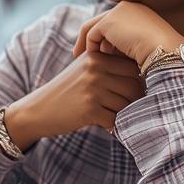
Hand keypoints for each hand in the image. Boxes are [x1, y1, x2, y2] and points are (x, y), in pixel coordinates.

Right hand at [5, 47, 144, 147]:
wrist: (38, 110)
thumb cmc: (67, 91)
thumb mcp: (83, 69)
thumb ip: (108, 65)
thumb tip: (145, 71)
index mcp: (96, 56)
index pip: (132, 67)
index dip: (137, 81)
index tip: (131, 92)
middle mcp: (95, 69)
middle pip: (134, 85)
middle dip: (135, 99)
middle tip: (128, 107)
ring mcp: (92, 89)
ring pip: (127, 103)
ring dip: (123, 114)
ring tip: (112, 115)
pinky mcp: (89, 109)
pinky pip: (115, 119)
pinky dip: (113, 126)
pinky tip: (105, 125)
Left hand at [75, 1, 183, 64]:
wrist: (165, 51)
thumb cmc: (161, 57)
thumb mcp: (144, 49)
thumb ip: (129, 47)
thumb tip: (112, 55)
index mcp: (140, 12)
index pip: (117, 23)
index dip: (107, 38)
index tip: (100, 54)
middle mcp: (129, 8)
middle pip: (103, 22)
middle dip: (91, 38)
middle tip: (81, 53)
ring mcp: (118, 12)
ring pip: (94, 27)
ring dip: (85, 43)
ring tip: (80, 58)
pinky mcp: (109, 21)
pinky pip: (92, 34)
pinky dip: (89, 46)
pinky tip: (89, 59)